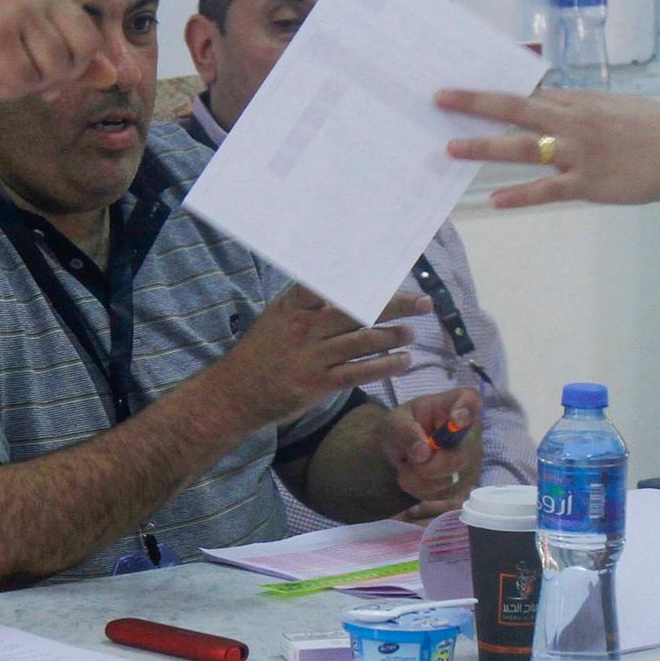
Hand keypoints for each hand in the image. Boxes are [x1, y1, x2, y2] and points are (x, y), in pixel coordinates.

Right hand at [0, 0, 187, 99]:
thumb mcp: (31, 50)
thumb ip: (78, 61)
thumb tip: (116, 73)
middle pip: (87, 48)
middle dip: (57, 73)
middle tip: (17, 67)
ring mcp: (20, 4)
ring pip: (58, 68)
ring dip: (26, 82)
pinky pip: (25, 80)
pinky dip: (3, 87)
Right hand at [210, 286, 428, 430]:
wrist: (236, 393)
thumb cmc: (261, 351)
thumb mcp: (278, 318)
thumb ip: (309, 303)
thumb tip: (348, 285)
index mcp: (294, 305)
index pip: (330, 283)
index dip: (362, 274)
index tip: (390, 267)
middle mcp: (304, 327)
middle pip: (358, 310)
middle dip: (395, 304)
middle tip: (423, 302)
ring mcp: (312, 356)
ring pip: (362, 341)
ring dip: (393, 336)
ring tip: (413, 332)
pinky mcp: (318, 383)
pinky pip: (358, 372)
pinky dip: (384, 366)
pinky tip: (403, 361)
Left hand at [381, 388, 483, 519]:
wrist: (402, 449)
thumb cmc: (402, 427)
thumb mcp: (393, 422)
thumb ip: (404, 432)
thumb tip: (423, 453)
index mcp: (452, 405)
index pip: (470, 401)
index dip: (468, 410)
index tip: (457, 418)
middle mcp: (470, 431)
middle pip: (460, 456)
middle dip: (430, 466)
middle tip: (411, 460)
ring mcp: (471, 458)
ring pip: (450, 480)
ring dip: (421, 479)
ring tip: (410, 467)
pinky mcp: (466, 483)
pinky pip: (444, 495)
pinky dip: (423, 491)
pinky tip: (417, 478)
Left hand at [438, 87, 659, 210]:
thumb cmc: (655, 128)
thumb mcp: (615, 106)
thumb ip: (580, 107)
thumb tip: (549, 102)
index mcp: (579, 102)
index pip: (527, 92)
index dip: (492, 90)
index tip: (462, 86)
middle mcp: (573, 122)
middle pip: (516, 108)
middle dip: (475, 104)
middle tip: (440, 99)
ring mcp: (579, 153)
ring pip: (524, 147)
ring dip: (485, 147)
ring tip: (453, 149)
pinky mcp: (589, 183)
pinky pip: (548, 189)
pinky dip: (521, 195)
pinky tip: (496, 200)